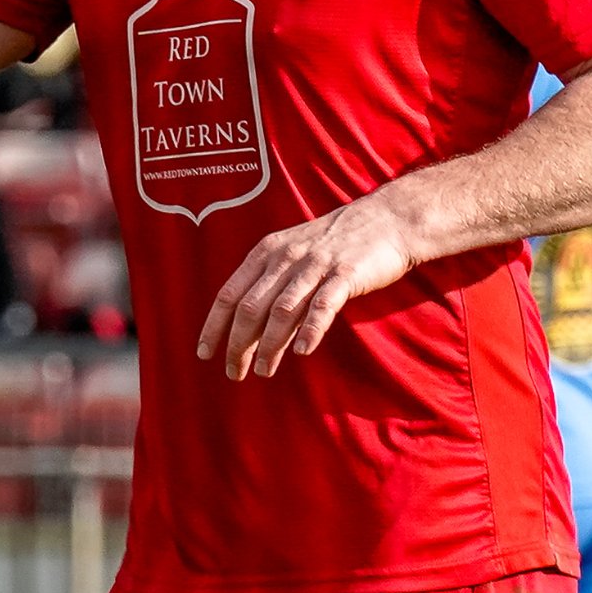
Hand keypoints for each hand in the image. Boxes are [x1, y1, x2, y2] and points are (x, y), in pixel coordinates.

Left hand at [200, 192, 417, 377]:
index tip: (204, 354)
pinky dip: (310, 329)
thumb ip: (270, 284)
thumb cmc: (336, 243)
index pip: (229, 295)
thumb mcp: (293, 254)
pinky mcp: (345, 274)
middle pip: (250, 308)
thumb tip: (246, 326)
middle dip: (238, 344)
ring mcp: (314, 265)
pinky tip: (302, 352)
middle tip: (234, 373)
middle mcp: (284, 258)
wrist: (387, 219)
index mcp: (266, 253)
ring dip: (269, 345)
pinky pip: (322, 305)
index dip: (214, 326)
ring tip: (263, 371)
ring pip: (281, 310)